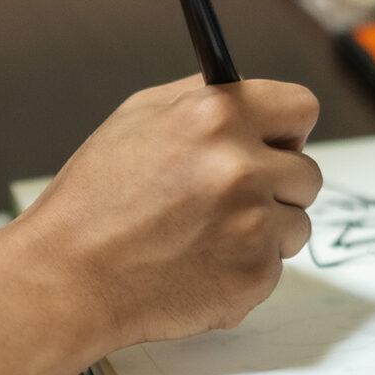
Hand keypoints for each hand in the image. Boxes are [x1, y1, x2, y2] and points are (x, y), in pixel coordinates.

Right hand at [0, 75, 321, 374]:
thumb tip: (251, 96)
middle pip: (307, 173)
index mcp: (217, 116)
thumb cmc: (94, 199)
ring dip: (265, 231)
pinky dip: (245, 269)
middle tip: (232, 200)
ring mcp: (254, 225)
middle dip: (276, 186)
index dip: (286, 129)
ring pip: (297, 223)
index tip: (275, 143)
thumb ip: (204, 99)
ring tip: (206, 237)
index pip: (301, 107)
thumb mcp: (138, 117)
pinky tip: (199, 266)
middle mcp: (243, 166)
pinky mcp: (255, 276)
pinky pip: (275, 267)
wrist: (67, 278)